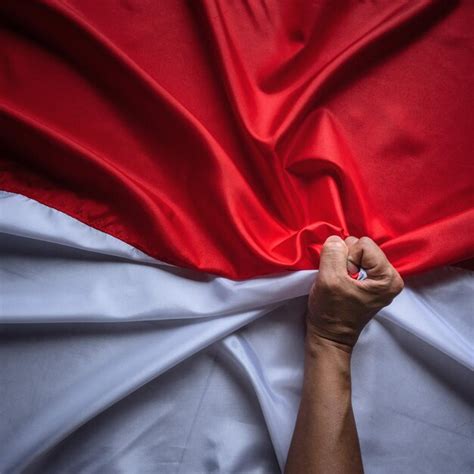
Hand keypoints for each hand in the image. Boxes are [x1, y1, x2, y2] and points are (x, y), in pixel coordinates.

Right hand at [307, 235, 403, 350]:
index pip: (364, 245)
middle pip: (363, 246)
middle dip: (346, 259)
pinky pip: (356, 260)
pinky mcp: (371, 281)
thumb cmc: (331, 312)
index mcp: (388, 278)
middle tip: (340, 281)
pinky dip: (344, 267)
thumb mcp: (329, 280)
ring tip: (339, 283)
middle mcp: (390, 277)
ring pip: (357, 252)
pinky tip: (341, 282)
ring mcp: (381, 279)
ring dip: (343, 263)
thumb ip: (333, 254)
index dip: (347, 258)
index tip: (342, 279)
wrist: (329, 335)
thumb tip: (335, 239)